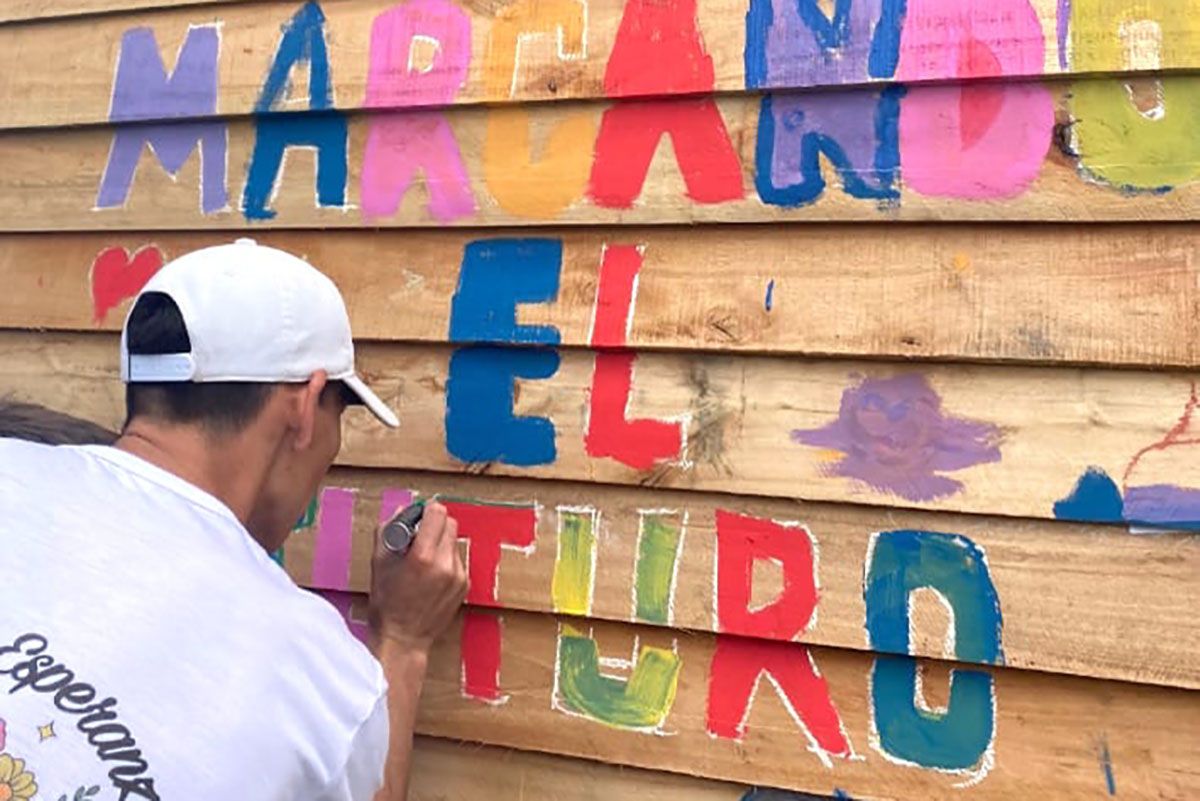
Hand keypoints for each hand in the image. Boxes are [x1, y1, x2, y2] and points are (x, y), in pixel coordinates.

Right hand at [368, 502, 467, 652]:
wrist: (403, 639)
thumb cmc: (387, 604)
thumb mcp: (379, 562)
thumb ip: (389, 530)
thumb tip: (402, 511)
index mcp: (423, 557)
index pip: (437, 513)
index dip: (426, 511)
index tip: (418, 517)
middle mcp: (445, 565)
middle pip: (450, 523)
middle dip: (434, 525)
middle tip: (418, 537)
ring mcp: (458, 576)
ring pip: (454, 542)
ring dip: (440, 543)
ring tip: (422, 561)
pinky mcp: (465, 585)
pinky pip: (457, 560)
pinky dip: (445, 560)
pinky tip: (430, 575)